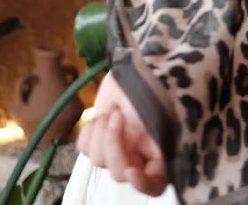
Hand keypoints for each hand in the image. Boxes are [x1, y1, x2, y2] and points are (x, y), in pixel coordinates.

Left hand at [76, 73, 166, 195]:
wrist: (137, 62)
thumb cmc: (156, 82)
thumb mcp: (163, 110)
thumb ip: (161, 140)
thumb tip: (157, 168)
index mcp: (161, 151)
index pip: (155, 185)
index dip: (143, 184)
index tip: (131, 169)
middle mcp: (139, 154)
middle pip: (120, 173)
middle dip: (114, 144)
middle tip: (117, 115)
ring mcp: (118, 146)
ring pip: (99, 161)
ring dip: (102, 132)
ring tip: (113, 109)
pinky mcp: (98, 137)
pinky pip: (84, 148)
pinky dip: (90, 130)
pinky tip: (101, 114)